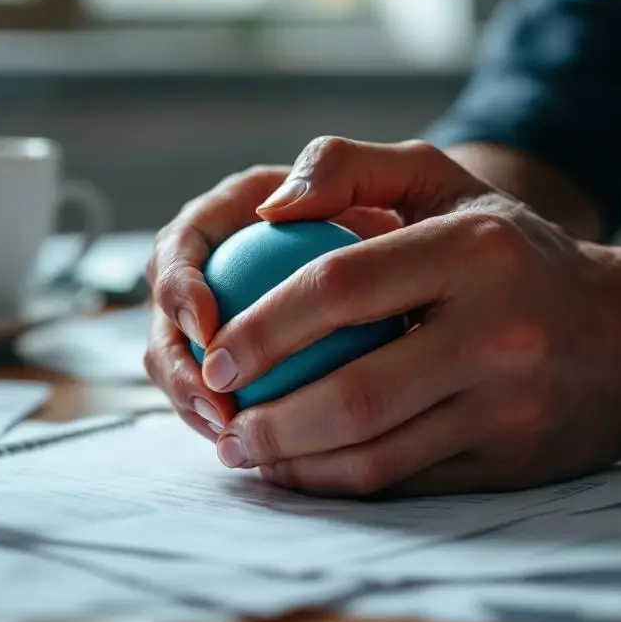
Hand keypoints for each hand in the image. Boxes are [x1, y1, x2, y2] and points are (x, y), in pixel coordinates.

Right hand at [144, 160, 402, 443]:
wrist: (454, 264)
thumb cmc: (429, 214)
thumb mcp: (402, 175)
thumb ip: (339, 168)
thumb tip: (272, 209)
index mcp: (236, 213)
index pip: (181, 245)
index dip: (177, 288)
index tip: (207, 328)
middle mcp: (222, 267)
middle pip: (166, 316)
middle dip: (175, 365)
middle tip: (214, 404)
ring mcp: (232, 320)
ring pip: (185, 364)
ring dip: (194, 404)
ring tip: (231, 437)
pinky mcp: (252, 364)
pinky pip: (224, 397)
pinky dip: (231, 425)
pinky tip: (259, 453)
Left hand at [189, 137, 620, 496]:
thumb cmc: (515, 255)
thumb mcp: (447, 184)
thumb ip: (350, 168)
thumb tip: (266, 208)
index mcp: (476, 251)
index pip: (341, 286)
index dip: (262, 326)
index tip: (214, 354)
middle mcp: (500, 333)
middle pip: (354, 391)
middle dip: (267, 415)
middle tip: (217, 414)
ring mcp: (510, 406)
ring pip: (374, 452)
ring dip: (291, 460)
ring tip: (241, 448)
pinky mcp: (510, 462)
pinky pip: (403, 480)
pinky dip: (335, 480)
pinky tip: (295, 468)